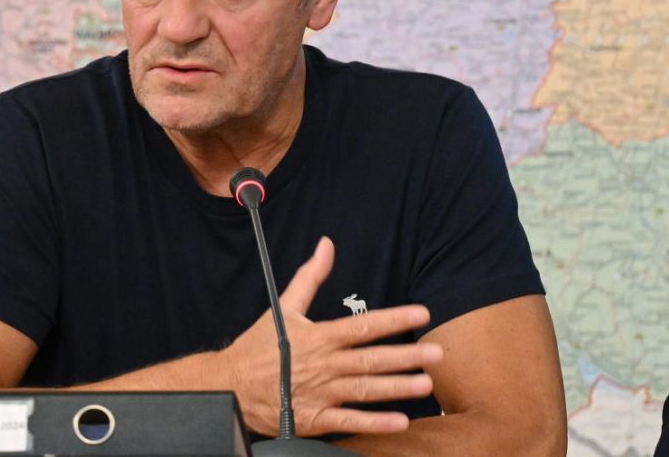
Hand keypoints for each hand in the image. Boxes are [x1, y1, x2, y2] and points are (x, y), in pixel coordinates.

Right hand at [219, 237, 442, 437]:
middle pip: (371, 359)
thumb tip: (327, 246)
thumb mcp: (283, 307)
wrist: (230, 385)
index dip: (394, 319)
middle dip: (406, 356)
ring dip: (396, 387)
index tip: (421, 313)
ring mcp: (321, 393)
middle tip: (437, 354)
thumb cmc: (258, 347)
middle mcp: (324, 365)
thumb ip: (310, 277)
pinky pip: (349, 422)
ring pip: (365, 390)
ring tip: (425, 384)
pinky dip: (374, 423)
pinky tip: (399, 421)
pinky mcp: (314, 418)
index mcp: (319, 337)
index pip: (363, 325)